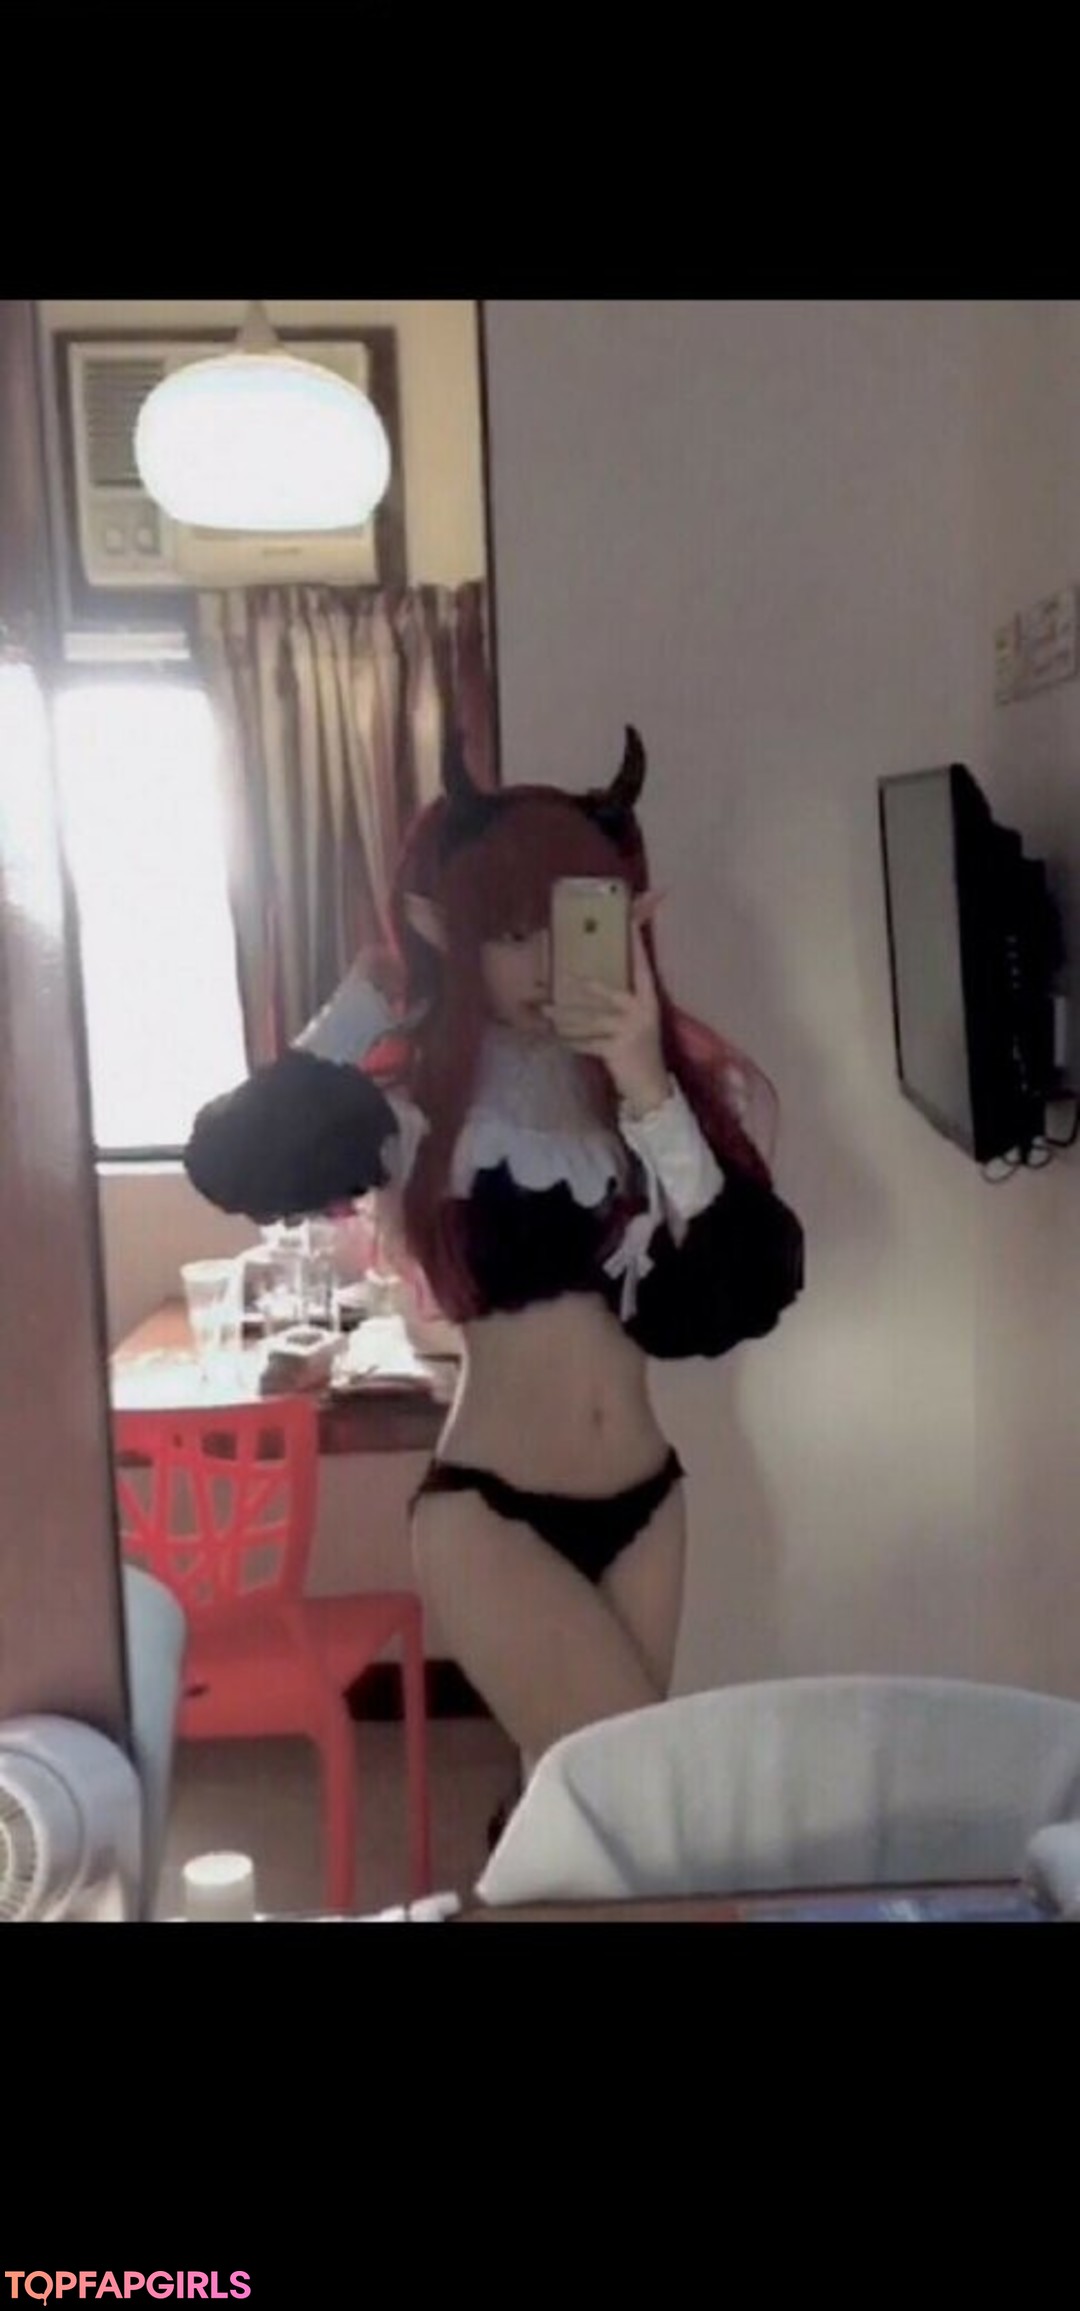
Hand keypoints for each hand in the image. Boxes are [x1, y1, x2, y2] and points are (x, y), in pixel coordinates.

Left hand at [545, 898, 670, 1115]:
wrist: (650, 1088)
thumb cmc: (640, 1050)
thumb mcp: (639, 1022)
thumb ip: (624, 1002)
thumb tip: (592, 982)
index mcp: (650, 1001)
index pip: (643, 969)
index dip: (636, 948)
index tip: (630, 924)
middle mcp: (642, 1012)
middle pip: (610, 993)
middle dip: (588, 986)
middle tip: (563, 975)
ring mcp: (630, 1031)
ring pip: (590, 1019)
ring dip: (564, 1016)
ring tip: (544, 1010)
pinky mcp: (617, 1049)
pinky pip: (586, 1042)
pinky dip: (570, 1041)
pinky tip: (554, 1037)